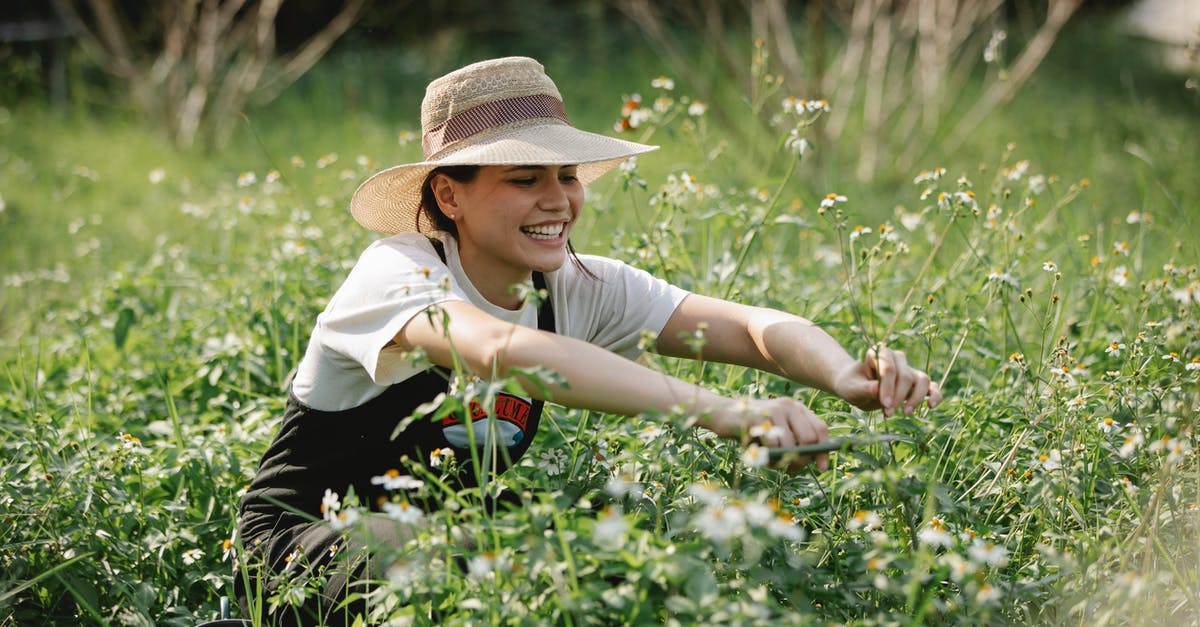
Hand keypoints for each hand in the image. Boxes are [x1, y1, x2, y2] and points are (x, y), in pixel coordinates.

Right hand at [710, 397, 830, 471]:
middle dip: (802, 459)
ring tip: (770, 460)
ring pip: (790, 445)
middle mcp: (789, 406)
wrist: (723, 416)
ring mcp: (773, 410)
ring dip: (781, 460)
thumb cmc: (753, 430)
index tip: (822, 468)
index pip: (820, 428)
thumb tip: (818, 464)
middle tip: (790, 467)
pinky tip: (761, 454)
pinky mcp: (758, 417)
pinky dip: (768, 456)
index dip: (824, 450)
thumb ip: (796, 443)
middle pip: (808, 439)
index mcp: (797, 409)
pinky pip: (772, 445)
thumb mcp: (778, 434)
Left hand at [833, 344, 941, 416]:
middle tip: (887, 413)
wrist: (856, 388)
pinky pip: (932, 386)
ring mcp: (908, 369)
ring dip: (916, 398)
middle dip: (898, 396)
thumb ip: (863, 389)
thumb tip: (877, 389)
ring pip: (922, 379)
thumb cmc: (852, 386)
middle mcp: (897, 358)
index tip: (884, 404)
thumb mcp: (851, 389)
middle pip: (905, 376)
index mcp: (879, 353)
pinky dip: (935, 395)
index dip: (888, 387)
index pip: (888, 368)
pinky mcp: (917, 382)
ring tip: (905, 413)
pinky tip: (932, 406)